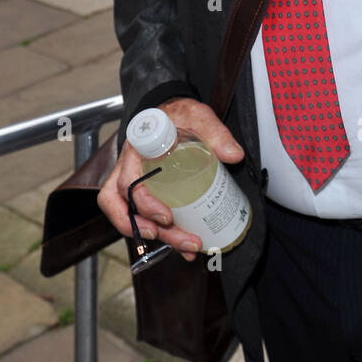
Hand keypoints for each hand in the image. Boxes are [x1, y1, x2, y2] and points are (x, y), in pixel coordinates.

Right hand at [97, 97, 244, 262]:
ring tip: (186, 248)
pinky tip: (184, 247)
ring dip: (158, 237)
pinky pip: (143, 218)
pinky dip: (163, 236)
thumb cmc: (179, 116)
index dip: (143, 204)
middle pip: (127, 206)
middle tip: (183, 239)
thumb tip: (234, 155)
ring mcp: (133, 183)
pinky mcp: (144, 194)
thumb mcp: (198, 116)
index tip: (166, 217)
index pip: (127, 182)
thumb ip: (215, 132)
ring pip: (129, 216)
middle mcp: (128, 169)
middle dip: (153, 228)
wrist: (172, 114)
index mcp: (137, 151)